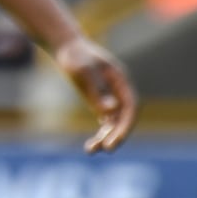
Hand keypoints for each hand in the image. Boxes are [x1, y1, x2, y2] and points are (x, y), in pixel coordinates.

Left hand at [52, 37, 137, 152]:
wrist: (65, 46)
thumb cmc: (74, 56)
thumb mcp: (83, 72)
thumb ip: (96, 92)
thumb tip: (111, 111)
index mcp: (120, 80)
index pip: (131, 107)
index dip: (126, 124)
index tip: (117, 139)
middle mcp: (119, 91)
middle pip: (124, 117)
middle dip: (117, 134)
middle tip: (107, 149)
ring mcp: (110, 97)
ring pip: (114, 123)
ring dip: (106, 138)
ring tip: (91, 150)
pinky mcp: (100, 102)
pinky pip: (104, 122)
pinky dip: (99, 134)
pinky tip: (91, 146)